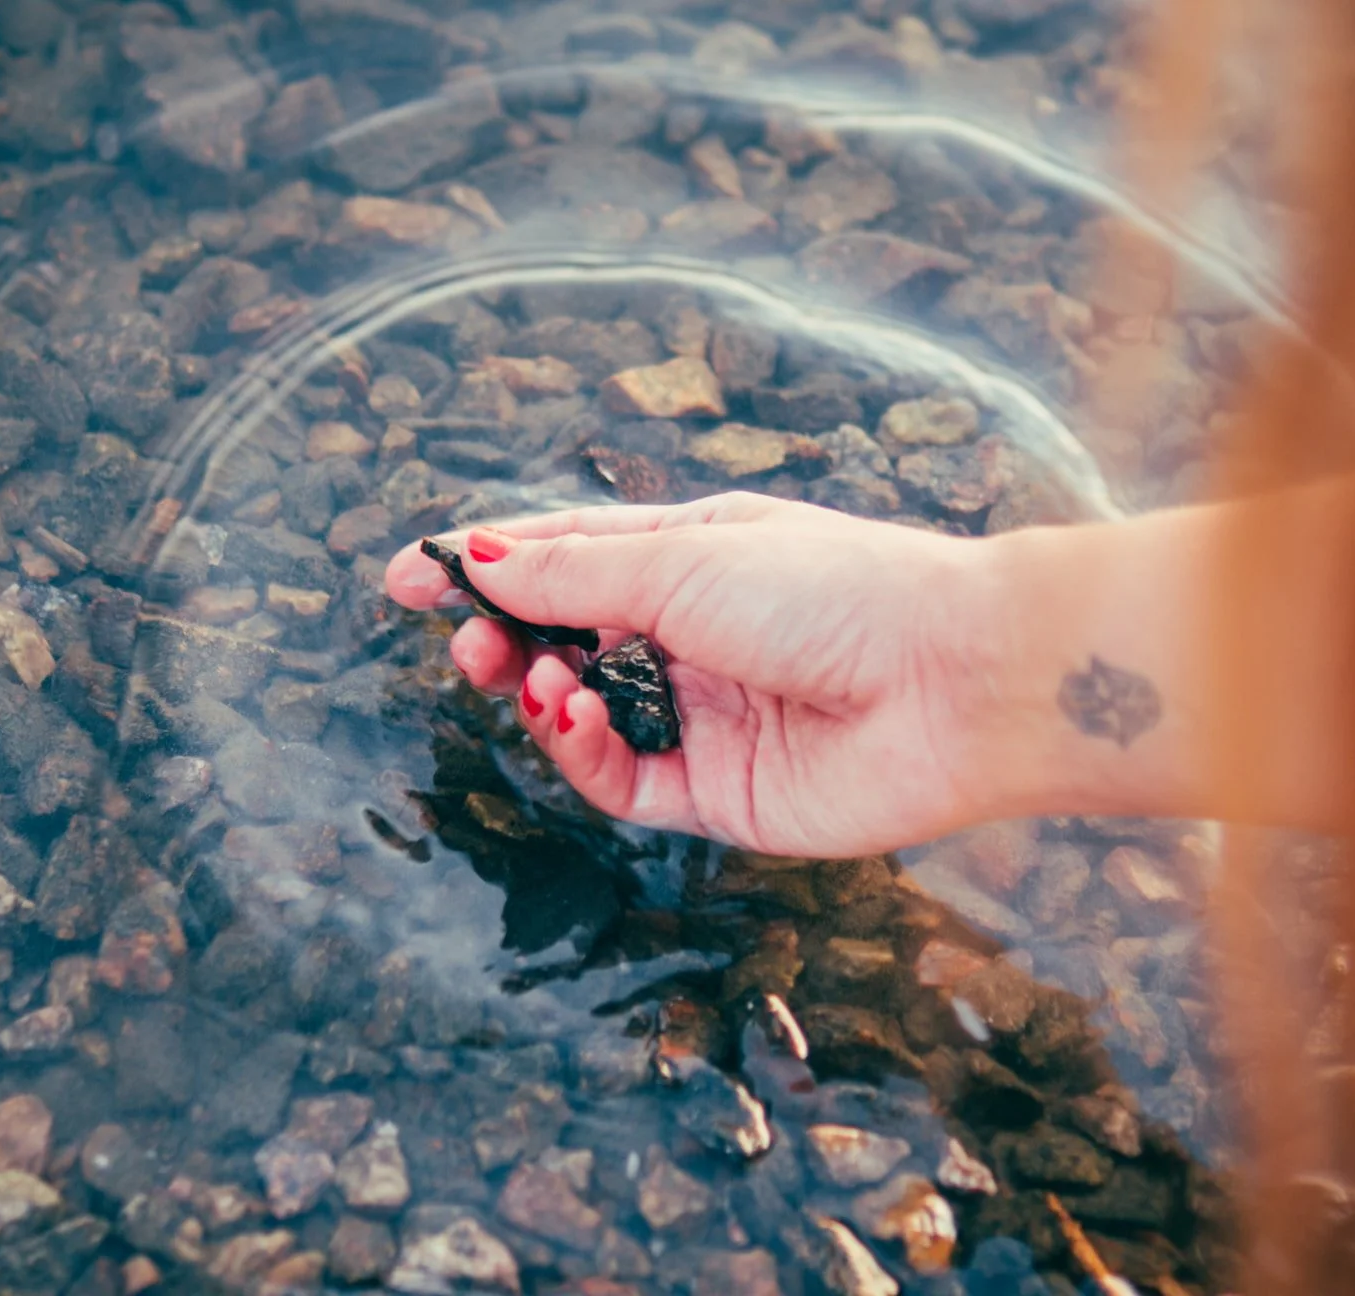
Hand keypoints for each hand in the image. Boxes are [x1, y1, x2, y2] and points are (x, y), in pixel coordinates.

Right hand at [382, 493, 1011, 856]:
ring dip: (538, 693)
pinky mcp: (719, 793)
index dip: (485, 565)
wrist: (950, 684)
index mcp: (694, 556)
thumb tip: (473, 556)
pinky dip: (580, 750)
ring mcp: (705, 717)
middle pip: (564, 640)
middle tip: (462, 640)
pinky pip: (623, 780)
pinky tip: (571, 713)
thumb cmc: (835, 592)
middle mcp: (694, 635)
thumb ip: (573, 574)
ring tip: (524, 673)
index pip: (566, 558)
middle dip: (503, 637)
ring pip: (584, 715)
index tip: (404, 576)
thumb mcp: (685, 560)